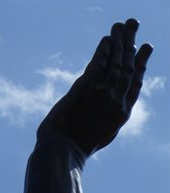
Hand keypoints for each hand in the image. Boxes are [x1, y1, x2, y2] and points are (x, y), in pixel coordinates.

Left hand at [38, 19, 152, 156]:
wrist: (62, 153)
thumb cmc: (75, 149)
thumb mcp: (100, 136)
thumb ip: (106, 118)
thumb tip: (108, 107)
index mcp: (121, 115)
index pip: (136, 83)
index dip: (142, 64)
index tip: (145, 48)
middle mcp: (116, 101)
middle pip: (129, 66)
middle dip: (132, 44)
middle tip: (134, 26)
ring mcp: (103, 93)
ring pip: (116, 60)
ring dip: (120, 40)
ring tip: (122, 25)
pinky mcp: (87, 87)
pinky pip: (99, 62)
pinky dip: (104, 49)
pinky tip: (107, 39)